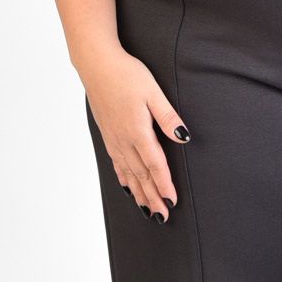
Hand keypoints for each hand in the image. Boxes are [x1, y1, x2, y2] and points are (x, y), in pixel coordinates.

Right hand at [81, 45, 190, 222]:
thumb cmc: (126, 74)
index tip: (173, 201)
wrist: (96, 64)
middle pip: (141, 175)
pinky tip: (127, 187)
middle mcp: (123, 140)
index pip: (155, 165)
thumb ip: (168, 117)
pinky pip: (117, 164)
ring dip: (139, 193)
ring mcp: (113, 139)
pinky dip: (124, 179)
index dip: (164, 185)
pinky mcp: (108, 134)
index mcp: (137, 131)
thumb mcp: (153, 92)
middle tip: (163, 216)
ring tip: (148, 210)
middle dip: (153, 197)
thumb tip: (184, 138)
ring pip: (128, 173)